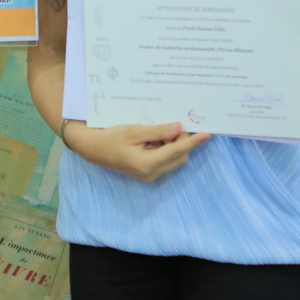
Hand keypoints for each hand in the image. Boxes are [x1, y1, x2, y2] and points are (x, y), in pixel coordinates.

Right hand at [67, 121, 211, 181]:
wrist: (92, 148)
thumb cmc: (110, 137)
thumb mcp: (134, 130)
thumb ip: (158, 131)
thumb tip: (179, 128)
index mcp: (147, 164)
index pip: (177, 151)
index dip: (193, 141)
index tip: (207, 134)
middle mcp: (151, 174)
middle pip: (179, 157)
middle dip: (183, 141)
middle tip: (177, 124)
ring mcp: (149, 175)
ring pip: (174, 160)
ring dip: (175, 145)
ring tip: (164, 130)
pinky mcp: (147, 172)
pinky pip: (165, 161)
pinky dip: (167, 149)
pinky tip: (158, 138)